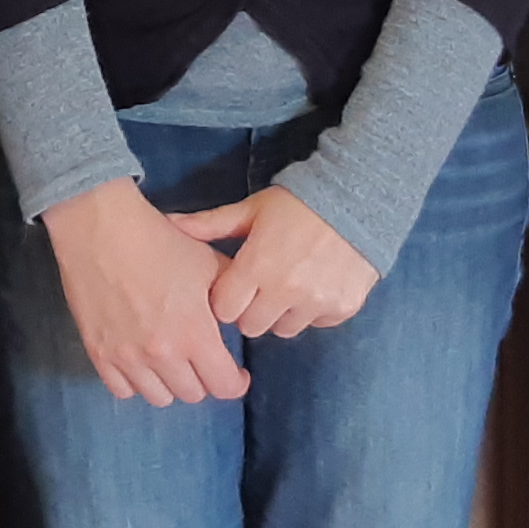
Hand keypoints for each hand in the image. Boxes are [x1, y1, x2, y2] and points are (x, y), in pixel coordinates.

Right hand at [42, 181, 249, 403]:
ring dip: (171, 383)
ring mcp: (126, 358)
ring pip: (158, 398)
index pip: (224, 386)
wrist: (101, 227)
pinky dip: (136, 382)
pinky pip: (122, 390)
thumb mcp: (208, 262)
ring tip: (171, 362)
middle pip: (193, 394)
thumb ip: (230, 296)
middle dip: (204, 379)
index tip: (237, 372)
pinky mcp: (98, 353)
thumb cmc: (159, 240)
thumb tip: (239, 317)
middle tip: (202, 359)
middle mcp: (161, 354)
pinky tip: (141, 362)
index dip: (237, 382)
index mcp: (193, 333)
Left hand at [173, 186, 377, 339]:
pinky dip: (314, 310)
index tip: (236, 284)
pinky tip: (317, 283)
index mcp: (257, 267)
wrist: (359, 198)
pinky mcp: (342, 308)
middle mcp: (286, 291)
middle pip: (251, 326)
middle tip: (263, 284)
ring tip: (291, 283)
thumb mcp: (251, 210)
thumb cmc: (297, 203)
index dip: (226, 298)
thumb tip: (169, 224)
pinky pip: (317, 323)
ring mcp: (317, 302)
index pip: (224, 310)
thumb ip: (209, 224)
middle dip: (251, 309)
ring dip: (282, 313)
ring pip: (284, 329)